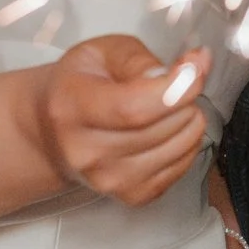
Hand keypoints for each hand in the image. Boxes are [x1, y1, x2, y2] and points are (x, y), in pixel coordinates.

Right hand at [24, 36, 210, 205]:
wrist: (53, 131)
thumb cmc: (81, 84)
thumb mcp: (102, 52)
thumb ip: (141, 58)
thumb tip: (191, 67)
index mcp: (72, 107)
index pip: (133, 108)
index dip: (175, 88)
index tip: (194, 66)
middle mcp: (86, 152)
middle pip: (161, 127)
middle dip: (186, 97)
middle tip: (177, 81)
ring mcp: (108, 180)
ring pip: (179, 147)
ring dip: (188, 118)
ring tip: (170, 105)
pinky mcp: (131, 196)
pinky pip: (181, 167)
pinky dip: (186, 143)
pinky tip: (168, 128)